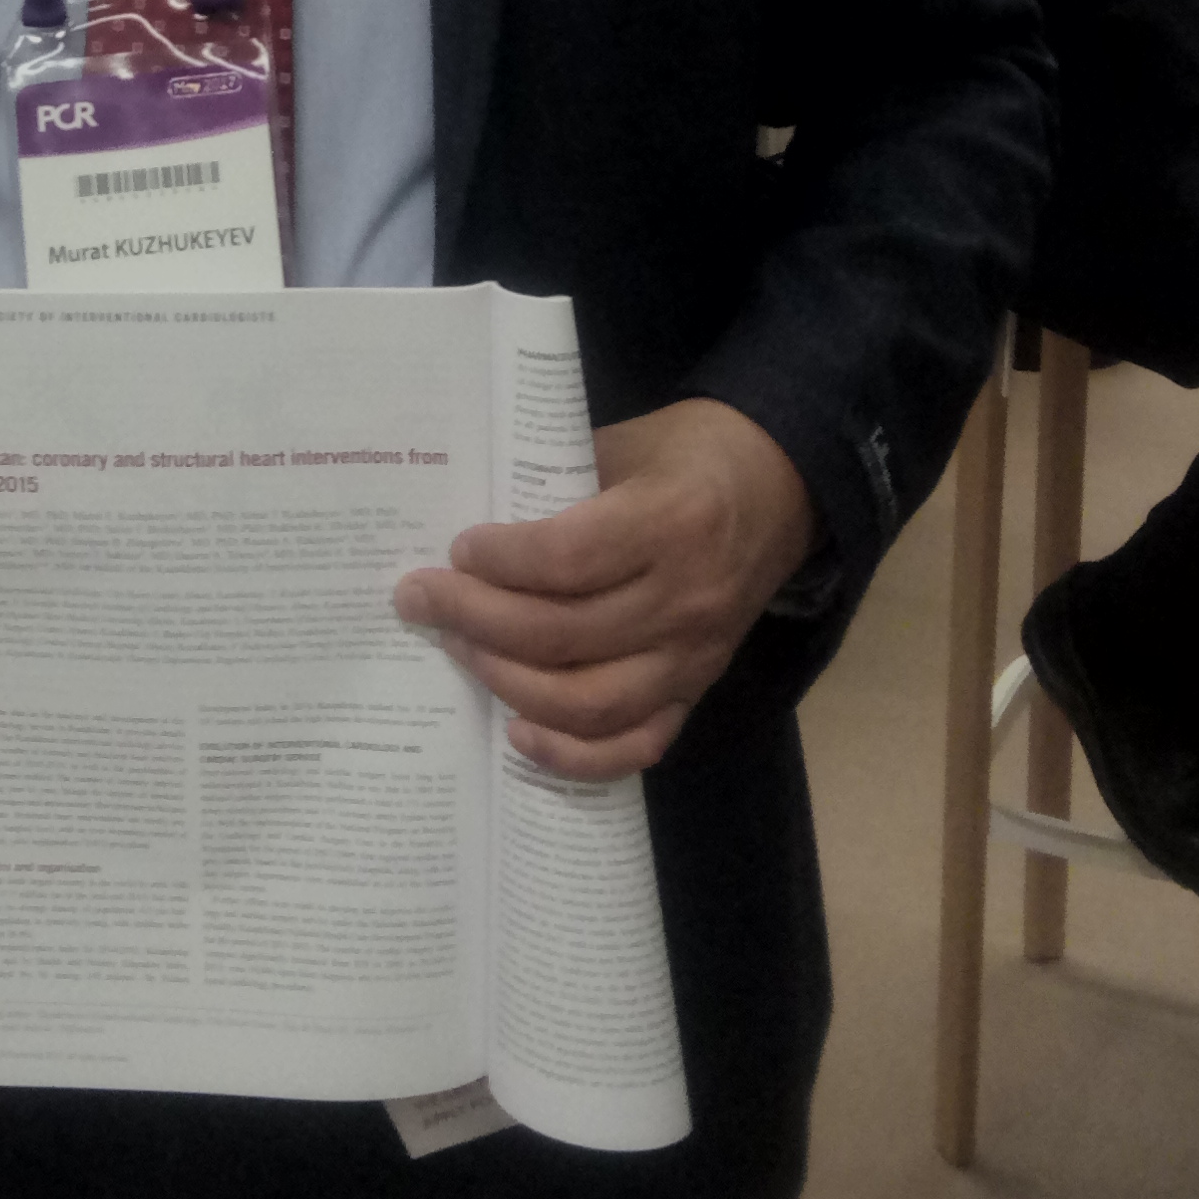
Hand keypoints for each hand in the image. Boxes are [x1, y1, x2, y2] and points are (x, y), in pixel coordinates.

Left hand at [390, 397, 817, 779]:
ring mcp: (694, 657)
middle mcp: (686, 600)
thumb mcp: (625, 442)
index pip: (567, 561)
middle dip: (474, 620)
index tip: (457, 549)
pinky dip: (573, 755)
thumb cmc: (690, 453)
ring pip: (588, 701)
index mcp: (671, 523)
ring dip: (507, 682)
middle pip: (562, 635)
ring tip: (458, 648)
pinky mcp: (697, 691)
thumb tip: (470, 532)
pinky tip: (517, 734)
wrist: (780, 487)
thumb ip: (558, 480)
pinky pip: (635, 746)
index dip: (500, 562)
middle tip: (419, 600)